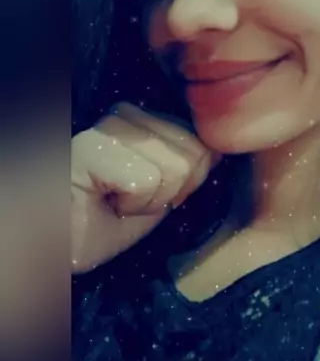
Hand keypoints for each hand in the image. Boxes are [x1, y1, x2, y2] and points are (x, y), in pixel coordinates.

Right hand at [72, 103, 217, 272]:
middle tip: (132, 200)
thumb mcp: (162, 193)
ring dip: (150, 201)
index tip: (151, 195)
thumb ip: (190, 166)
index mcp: (146, 119)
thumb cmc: (107, 220)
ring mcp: (107, 127)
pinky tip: (104, 203)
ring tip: (117, 201)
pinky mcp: (89, 147)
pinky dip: (132, 206)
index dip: (187, 181)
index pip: (202, 141)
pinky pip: (145, 181)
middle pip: (194, 154)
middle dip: (171, 191)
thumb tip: (218, 150)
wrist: (61, 247)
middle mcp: (126, 113)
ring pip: (175, 166)